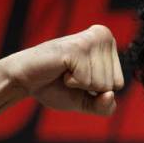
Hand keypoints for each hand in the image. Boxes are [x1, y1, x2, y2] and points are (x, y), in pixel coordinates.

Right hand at [0, 25, 123, 115]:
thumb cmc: (55, 87)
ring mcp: (91, 40)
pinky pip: (87, 81)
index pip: (118, 84)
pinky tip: (61, 69)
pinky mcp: (78, 47)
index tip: (79, 78)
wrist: (25, 80)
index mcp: (108, 43)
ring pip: (102, 84)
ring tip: (65, 71)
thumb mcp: (86, 102)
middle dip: (89, 88)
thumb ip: (105, 106)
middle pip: (112, 84)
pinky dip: (72, 81)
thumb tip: (109, 95)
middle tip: (70, 74)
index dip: (96, 91)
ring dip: (79, 84)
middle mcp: (103, 36)